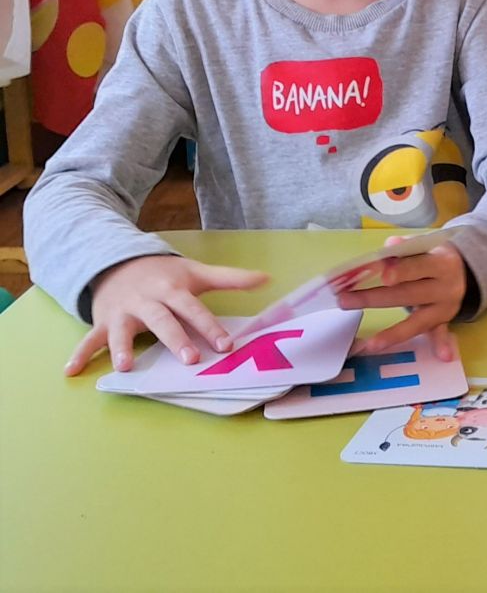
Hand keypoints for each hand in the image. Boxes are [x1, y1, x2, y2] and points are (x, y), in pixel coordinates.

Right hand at [67, 255, 269, 375]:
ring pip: (124, 331)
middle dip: (175, 339)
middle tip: (190, 360)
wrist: (119, 262)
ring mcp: (123, 312)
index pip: (193, 308)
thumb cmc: (165, 274)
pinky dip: (80, 355)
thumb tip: (267, 278)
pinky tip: (71, 371)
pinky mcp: (104, 322)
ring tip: (125, 367)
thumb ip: (231, 278)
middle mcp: (147, 301)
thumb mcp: (196, 272)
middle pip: (163, 321)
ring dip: (123, 347)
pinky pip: (90, 339)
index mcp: (172, 290)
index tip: (226, 344)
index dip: (210, 326)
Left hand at [340, 236, 466, 359]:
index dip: (401, 271)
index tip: (382, 276)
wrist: (467, 270)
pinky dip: (441, 344)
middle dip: (375, 298)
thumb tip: (390, 247)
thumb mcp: (426, 245)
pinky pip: (439, 334)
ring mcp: (445, 307)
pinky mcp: (444, 321)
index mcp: (441, 263)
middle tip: (345, 300)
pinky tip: (443, 356)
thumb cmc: (434, 256)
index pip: (419, 266)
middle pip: (408, 294)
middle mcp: (445, 287)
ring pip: (417, 320)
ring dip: (393, 333)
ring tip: (370, 345)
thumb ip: (406, 247)